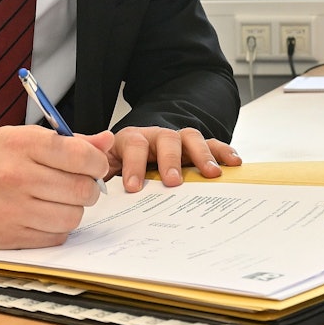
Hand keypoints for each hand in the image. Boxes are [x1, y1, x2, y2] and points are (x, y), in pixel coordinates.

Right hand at [0, 126, 112, 248]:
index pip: (81, 155)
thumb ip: (66, 141)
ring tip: (58, 200)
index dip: (97, 162)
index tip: (94, 165)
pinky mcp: (9, 237)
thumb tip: (107, 142)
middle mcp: (17, 176)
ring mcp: (12, 210)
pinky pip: (55, 237)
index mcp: (21, 144)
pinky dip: (56, 229)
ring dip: (73, 210)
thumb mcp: (18, 138)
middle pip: (82, 189)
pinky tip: (43, 216)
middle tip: (78, 184)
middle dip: (88, 188)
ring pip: (72, 217)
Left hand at [108, 126, 241, 191]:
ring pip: (190, 138)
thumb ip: (97, 173)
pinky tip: (233, 163)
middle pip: (166, 138)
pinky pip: (211, 145)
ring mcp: (177, 141)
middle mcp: (155, 136)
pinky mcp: (194, 148)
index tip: (134, 187)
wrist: (130, 157)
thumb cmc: (119, 167)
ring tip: (211, 174)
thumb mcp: (102, 169)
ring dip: (201, 155)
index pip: (133, 145)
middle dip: (170, 160)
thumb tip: (90, 182)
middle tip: (173, 181)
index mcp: (130, 140)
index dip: (134, 164)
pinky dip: (223, 152)